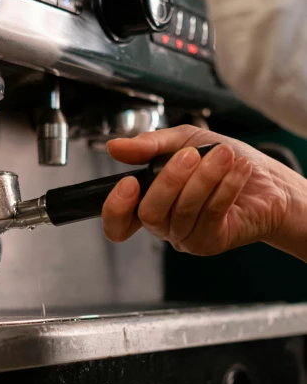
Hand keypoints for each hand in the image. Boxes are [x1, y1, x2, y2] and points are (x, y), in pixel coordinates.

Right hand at [101, 125, 306, 258]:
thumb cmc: (223, 160)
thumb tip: (115, 146)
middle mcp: (164, 224)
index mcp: (149, 201)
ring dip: (205, 178)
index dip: (115, 208)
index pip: (118, 222)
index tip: (129, 183)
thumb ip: (149, 145)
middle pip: (150, 213)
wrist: (269, 180)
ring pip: (183, 211)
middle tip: (191, 155)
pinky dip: (224, 187)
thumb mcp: (184, 141)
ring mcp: (186, 237)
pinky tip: (237, 170)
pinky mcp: (212, 242)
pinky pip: (210, 215)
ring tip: (224, 155)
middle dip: (170, 180)